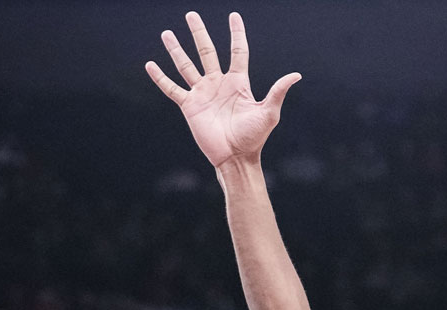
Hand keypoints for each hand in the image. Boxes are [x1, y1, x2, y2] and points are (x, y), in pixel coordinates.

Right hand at [145, 12, 300, 166]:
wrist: (235, 157)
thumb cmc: (254, 137)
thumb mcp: (268, 112)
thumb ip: (277, 91)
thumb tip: (296, 75)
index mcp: (238, 82)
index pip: (237, 51)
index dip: (236, 33)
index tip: (233, 16)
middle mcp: (218, 84)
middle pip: (206, 52)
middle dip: (198, 33)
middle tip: (191, 15)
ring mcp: (202, 94)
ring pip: (186, 66)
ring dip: (176, 50)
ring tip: (166, 34)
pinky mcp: (189, 106)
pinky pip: (172, 89)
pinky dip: (161, 78)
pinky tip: (150, 65)